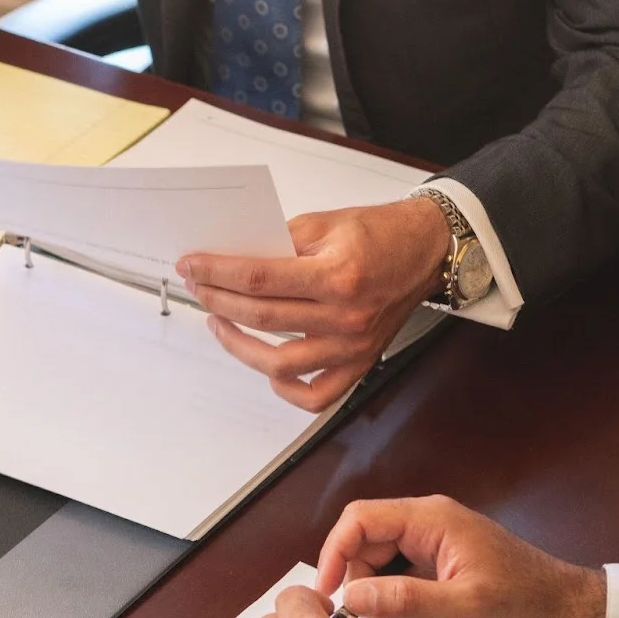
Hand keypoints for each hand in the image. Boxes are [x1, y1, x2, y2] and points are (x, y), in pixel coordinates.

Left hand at [176, 197, 449, 412]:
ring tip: (219, 322)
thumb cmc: (379, 235)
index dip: (217, 273)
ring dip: (237, 345)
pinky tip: (265, 368)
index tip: (191, 267)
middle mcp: (346, 317)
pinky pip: (314, 394)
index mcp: (338, 275)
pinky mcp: (358, 363)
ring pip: (278, 363)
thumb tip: (230, 258)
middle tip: (198, 288)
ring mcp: (352, 347)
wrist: (427, 250)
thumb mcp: (326, 223)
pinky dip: (284, 388)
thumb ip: (278, 241)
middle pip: (262, 318)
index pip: (259, 279)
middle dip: (217, 301)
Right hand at [315, 495, 607, 617]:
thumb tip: (353, 595)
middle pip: (363, 547)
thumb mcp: (463, 606)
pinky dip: (399, 609)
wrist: (562, 610)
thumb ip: (406, 598)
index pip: (360, 519)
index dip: (334, 553)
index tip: (327, 591)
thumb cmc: (525, 601)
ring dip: (383, 604)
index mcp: (431, 520)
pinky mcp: (433, 564)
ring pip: (377, 568)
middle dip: (363, 588)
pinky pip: (396, 581)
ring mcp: (429, 544)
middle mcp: (426, 525)